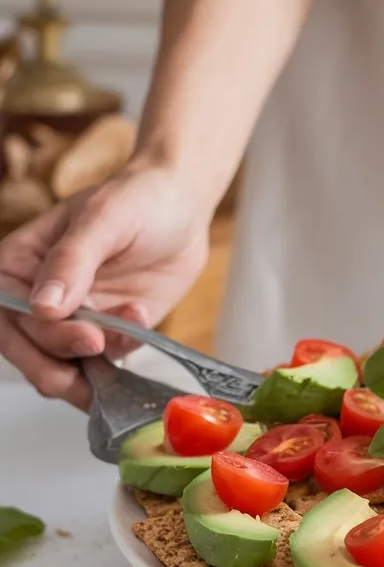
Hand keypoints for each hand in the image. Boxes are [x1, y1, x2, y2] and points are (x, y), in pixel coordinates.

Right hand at [0, 165, 211, 408]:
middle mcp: (40, 298)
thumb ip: (71, 262)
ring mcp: (76, 319)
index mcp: (20, 266)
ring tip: (129, 331)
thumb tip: (43, 307)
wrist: (183, 207)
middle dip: (60, 364)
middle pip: (30, 351)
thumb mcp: (102, 219)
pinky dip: (124, 350)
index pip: (6, 315)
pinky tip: (141, 318)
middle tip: (98, 348)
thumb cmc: (136, 199)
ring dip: (95, 365)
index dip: (35, 336)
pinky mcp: (110, 331)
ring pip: (65, 367)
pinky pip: (108, 359)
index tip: (81, 336)